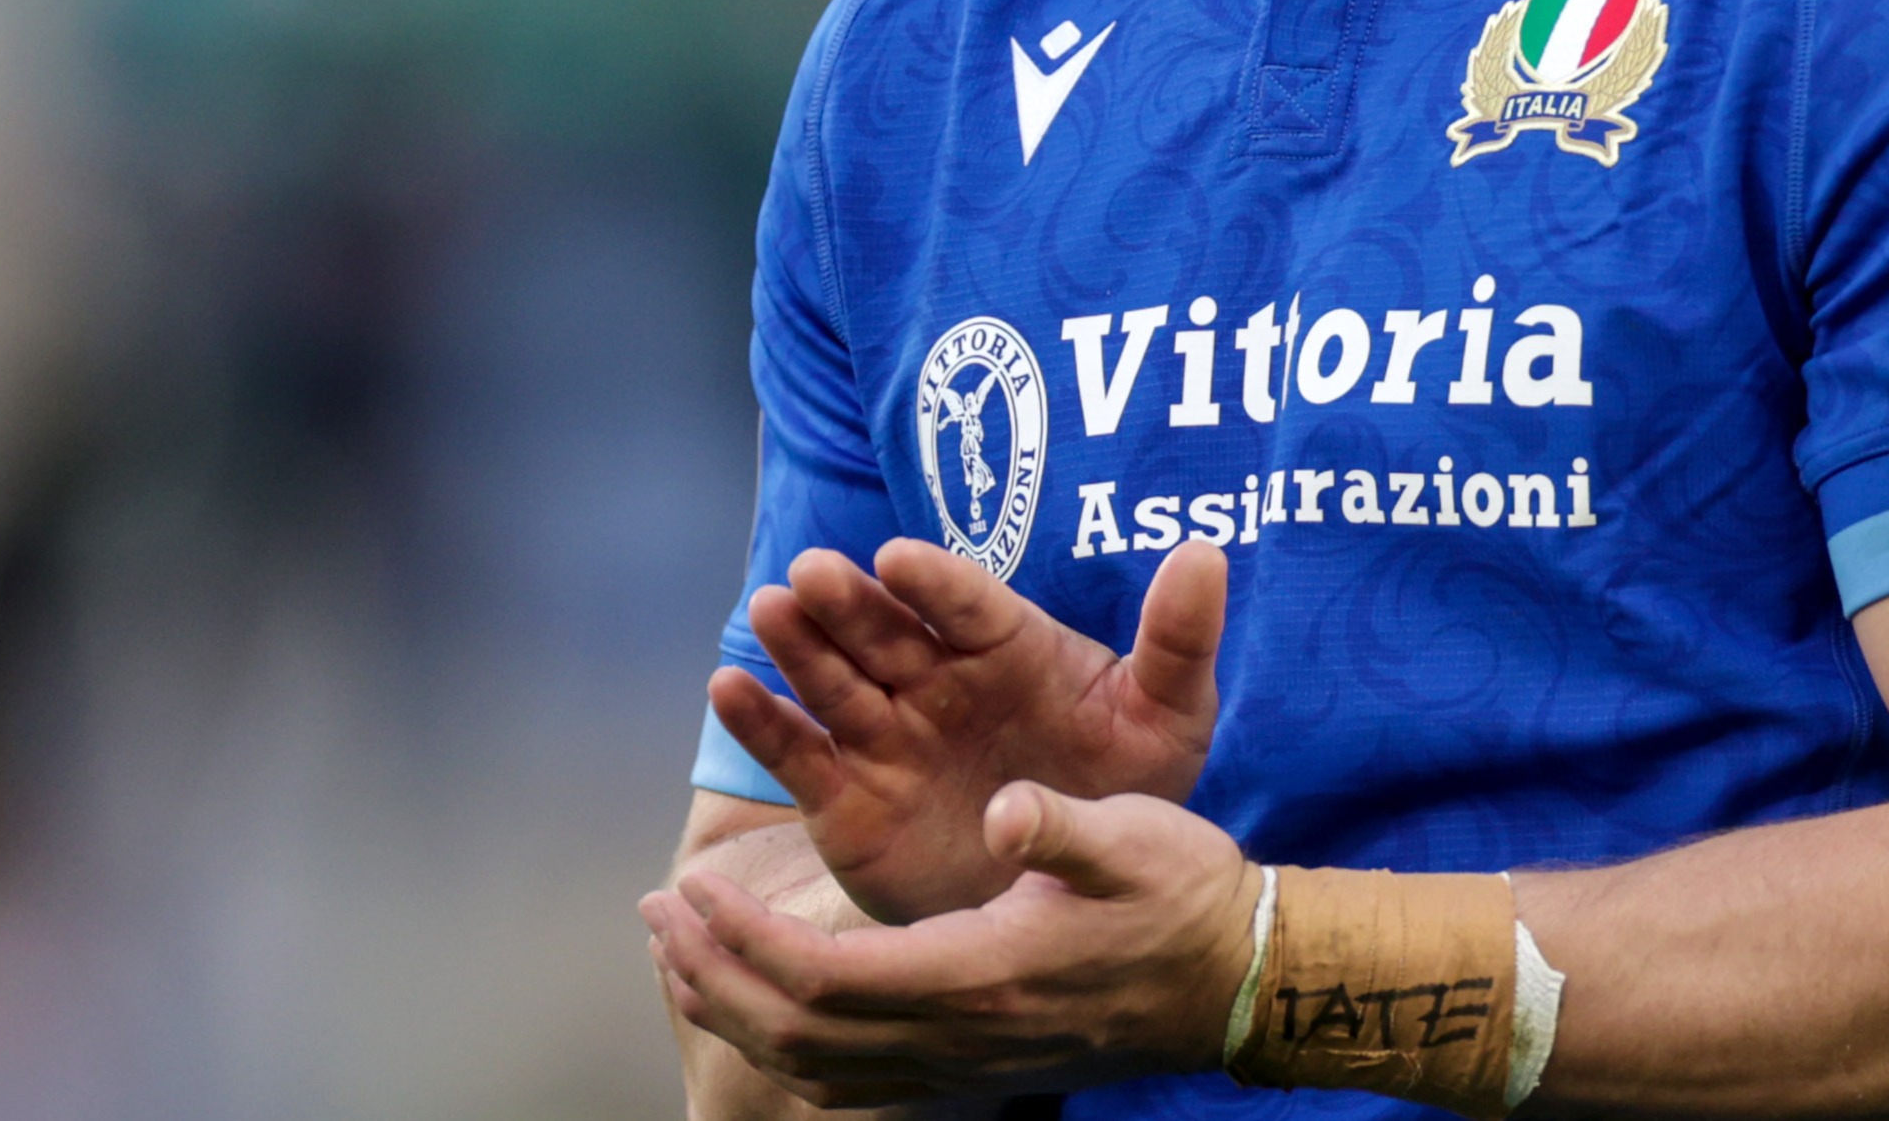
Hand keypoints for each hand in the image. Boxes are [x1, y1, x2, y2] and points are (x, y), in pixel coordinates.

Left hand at [644, 781, 1256, 1107]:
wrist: (1231, 983)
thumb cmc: (1182, 896)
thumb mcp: (1135, 838)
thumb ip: (1063, 827)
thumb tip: (1006, 810)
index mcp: (980, 972)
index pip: (825, 977)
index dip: (745, 937)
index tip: (698, 883)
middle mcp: (958, 1033)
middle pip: (797, 1031)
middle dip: (712, 975)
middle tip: (657, 914)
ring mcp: (961, 1062)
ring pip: (815, 1065)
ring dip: (736, 1011)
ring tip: (684, 953)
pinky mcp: (968, 1068)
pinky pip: (849, 1078)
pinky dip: (783, 1041)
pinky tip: (760, 998)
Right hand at [712, 536, 1226, 921]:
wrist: (1077, 888)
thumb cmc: (1124, 785)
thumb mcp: (1165, 717)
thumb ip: (1178, 640)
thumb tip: (1208, 552)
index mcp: (1007, 647)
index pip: (968, 605)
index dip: (935, 583)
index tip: (900, 559)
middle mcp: (936, 679)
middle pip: (886, 630)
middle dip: (851, 601)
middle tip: (813, 573)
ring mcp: (888, 734)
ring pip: (835, 680)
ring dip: (799, 645)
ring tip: (771, 609)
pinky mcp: (849, 796)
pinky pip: (800, 754)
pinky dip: (762, 722)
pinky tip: (729, 688)